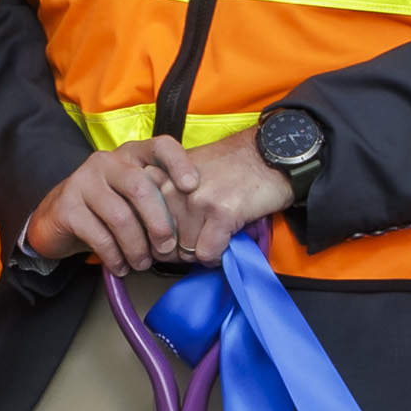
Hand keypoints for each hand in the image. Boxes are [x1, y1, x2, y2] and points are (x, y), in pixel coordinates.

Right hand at [21, 141, 208, 274]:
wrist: (56, 219)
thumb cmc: (107, 209)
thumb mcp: (134, 197)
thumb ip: (159, 200)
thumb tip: (195, 228)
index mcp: (130, 155)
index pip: (160, 146)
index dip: (179, 163)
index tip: (191, 187)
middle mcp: (107, 162)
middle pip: (142, 188)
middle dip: (159, 223)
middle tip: (166, 249)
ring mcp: (84, 182)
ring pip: (120, 216)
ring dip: (137, 247)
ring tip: (142, 264)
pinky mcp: (67, 207)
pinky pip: (99, 236)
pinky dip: (115, 257)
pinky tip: (120, 267)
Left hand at [155, 132, 297, 253]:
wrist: (268, 154)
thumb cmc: (230, 166)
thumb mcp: (186, 172)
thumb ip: (165, 197)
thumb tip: (156, 240)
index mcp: (159, 177)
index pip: (142, 223)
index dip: (157, 238)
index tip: (171, 239)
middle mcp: (172, 188)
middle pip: (162, 243)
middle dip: (179, 251)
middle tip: (198, 242)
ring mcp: (195, 201)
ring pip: (184, 251)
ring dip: (201, 252)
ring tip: (216, 238)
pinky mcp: (220, 213)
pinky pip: (206, 253)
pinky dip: (217, 256)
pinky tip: (226, 242)